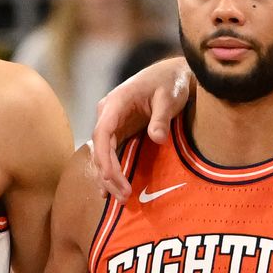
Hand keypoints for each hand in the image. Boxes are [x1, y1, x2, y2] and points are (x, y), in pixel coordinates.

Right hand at [89, 57, 193, 198]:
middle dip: (108, 175)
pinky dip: (111, 170)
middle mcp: (107, 114)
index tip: (114, 179)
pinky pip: (111, 153)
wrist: (172, 74)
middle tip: (123, 197)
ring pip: (103, 153)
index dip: (105, 159)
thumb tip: (157, 139)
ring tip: (120, 199)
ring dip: (108, 176)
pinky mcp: (120, 130)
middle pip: (100, 148)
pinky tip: (111, 189)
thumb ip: (161, 118)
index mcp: (115, 103)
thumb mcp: (169, 98)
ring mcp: (112, 123)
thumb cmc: (170, 82)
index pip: (102, 134)